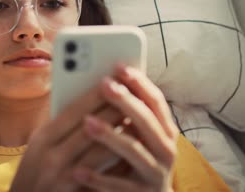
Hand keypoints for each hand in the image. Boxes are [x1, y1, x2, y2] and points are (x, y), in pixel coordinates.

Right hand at [9, 77, 124, 191]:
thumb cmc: (37, 171)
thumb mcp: (40, 145)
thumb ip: (62, 126)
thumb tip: (90, 101)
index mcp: (43, 137)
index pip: (74, 110)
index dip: (97, 94)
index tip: (115, 79)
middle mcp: (50, 154)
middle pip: (89, 126)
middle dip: (114, 108)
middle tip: (133, 93)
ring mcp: (62, 175)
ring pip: (100, 149)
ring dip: (121, 131)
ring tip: (137, 117)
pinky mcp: (72, 191)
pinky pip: (101, 172)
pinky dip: (118, 158)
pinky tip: (130, 147)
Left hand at [72, 65, 178, 191]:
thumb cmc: (135, 159)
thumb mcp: (136, 135)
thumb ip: (125, 113)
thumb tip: (99, 82)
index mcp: (164, 130)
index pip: (155, 101)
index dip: (139, 82)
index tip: (119, 65)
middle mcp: (166, 150)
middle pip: (146, 121)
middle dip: (125, 101)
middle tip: (104, 84)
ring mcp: (155, 174)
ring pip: (134, 151)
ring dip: (110, 135)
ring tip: (86, 123)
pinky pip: (118, 186)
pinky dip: (98, 178)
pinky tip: (77, 171)